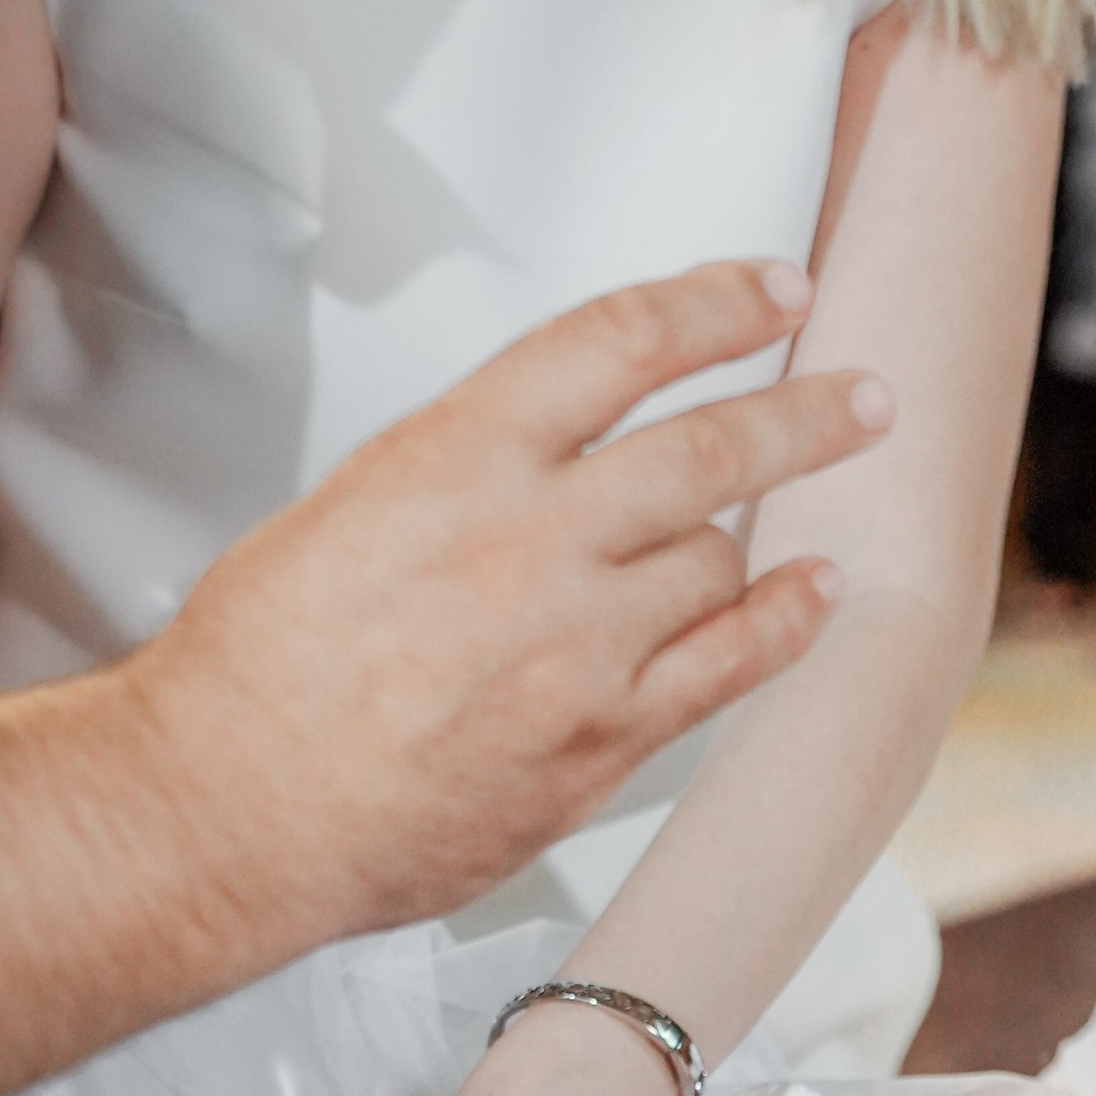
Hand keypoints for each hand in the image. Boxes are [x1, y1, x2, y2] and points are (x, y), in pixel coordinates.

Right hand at [150, 257, 891, 931]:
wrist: (233, 806)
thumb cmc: (259, 670)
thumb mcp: (348, 510)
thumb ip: (462, 479)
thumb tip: (539, 470)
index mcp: (458, 456)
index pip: (619, 344)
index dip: (716, 306)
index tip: (777, 289)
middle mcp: (534, 538)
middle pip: (707, 449)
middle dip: (802, 412)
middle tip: (862, 396)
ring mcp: (578, 644)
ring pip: (717, 557)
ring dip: (765, 529)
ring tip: (810, 505)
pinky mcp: (601, 739)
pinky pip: (727, 665)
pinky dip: (784, 621)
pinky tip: (812, 594)